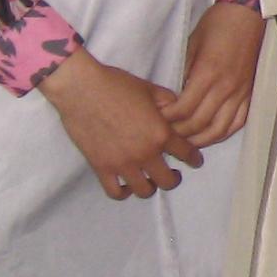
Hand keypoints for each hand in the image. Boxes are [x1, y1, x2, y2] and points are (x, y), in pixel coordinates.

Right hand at [42, 50, 198, 195]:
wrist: (81, 87)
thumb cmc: (116, 84)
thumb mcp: (150, 89)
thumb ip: (168, 103)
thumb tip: (177, 111)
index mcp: (160, 133)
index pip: (187, 154)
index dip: (194, 159)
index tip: (195, 162)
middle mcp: (145, 153)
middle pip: (167, 181)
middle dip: (173, 178)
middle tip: (172, 173)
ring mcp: (122, 164)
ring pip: (144, 191)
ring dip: (150, 187)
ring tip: (149, 180)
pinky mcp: (101, 168)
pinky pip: (116, 192)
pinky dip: (124, 192)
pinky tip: (126, 184)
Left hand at [163, 2, 263, 149]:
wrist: (247, 15)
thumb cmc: (217, 25)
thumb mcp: (192, 44)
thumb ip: (184, 71)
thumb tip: (173, 95)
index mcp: (207, 73)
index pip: (184, 109)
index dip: (167, 119)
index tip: (156, 118)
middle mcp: (225, 88)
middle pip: (199, 123)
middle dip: (179, 133)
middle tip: (166, 134)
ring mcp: (240, 93)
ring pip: (219, 129)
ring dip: (200, 140)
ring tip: (186, 141)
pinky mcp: (250, 94)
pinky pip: (238, 122)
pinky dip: (223, 133)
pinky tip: (211, 134)